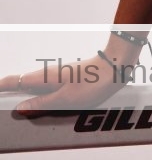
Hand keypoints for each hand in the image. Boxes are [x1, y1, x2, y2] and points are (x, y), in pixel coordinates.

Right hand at [0, 43, 141, 116]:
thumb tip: (20, 107)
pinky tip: (47, 106)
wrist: (117, 66)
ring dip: (29, 96)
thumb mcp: (65, 99)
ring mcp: (62, 76)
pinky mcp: (72, 79)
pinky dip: (45, 97)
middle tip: (5, 100)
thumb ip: (42, 104)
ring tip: (20, 107)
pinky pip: (52, 89)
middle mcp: (51, 75)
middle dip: (12, 92)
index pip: (16, 81)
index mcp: (45, 78)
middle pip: (26, 84)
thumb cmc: (92, 82)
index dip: (2, 86)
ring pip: (40, 87)